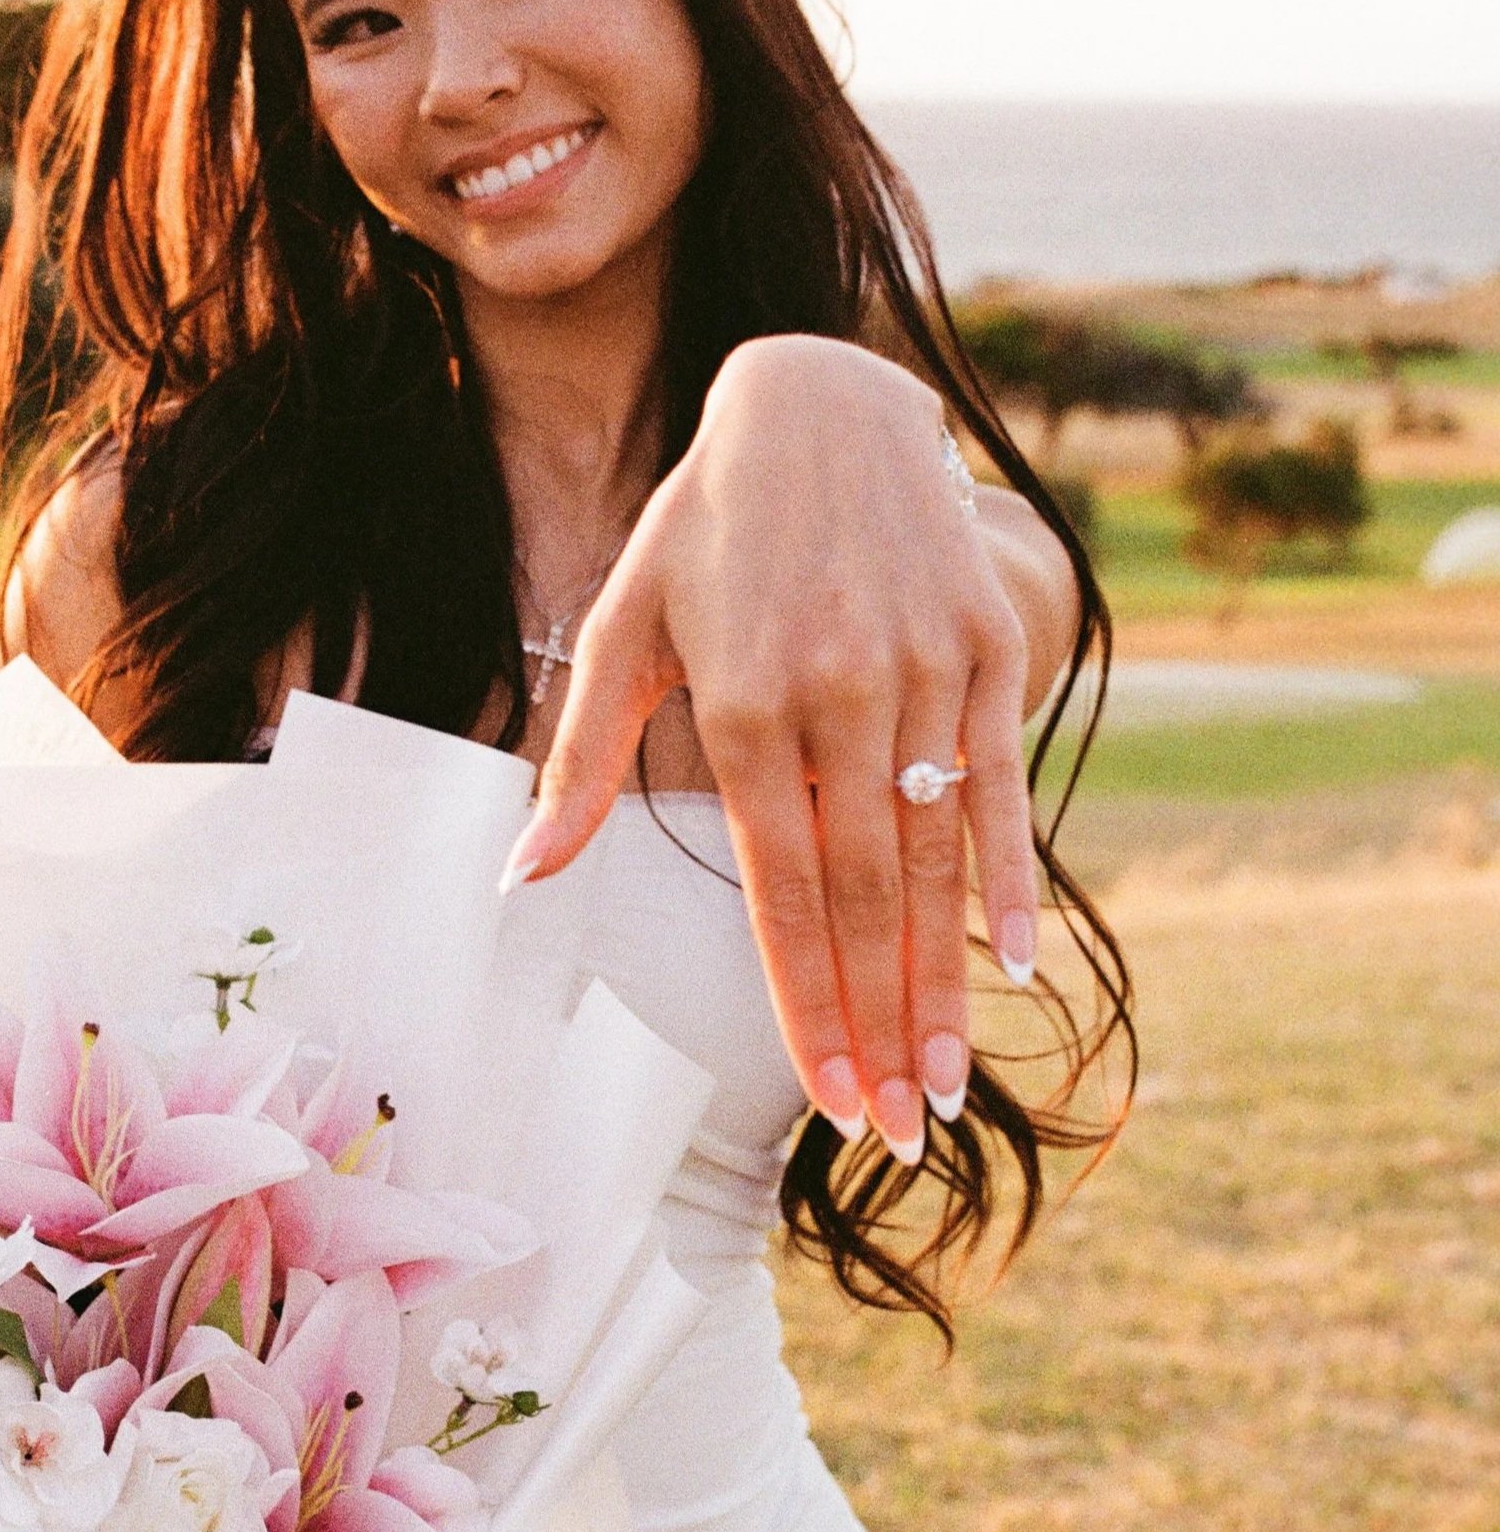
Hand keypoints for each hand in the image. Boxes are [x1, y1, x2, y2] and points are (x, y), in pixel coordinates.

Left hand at [501, 338, 1074, 1166]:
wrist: (823, 400)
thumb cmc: (707, 528)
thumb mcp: (625, 622)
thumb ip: (581, 758)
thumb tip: (518, 882)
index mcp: (741, 704)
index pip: (780, 891)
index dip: (806, 1003)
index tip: (825, 1101)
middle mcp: (836, 695)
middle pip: (864, 896)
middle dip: (880, 1026)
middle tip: (898, 1132)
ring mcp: (922, 670)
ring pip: (935, 855)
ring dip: (943, 981)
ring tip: (949, 1086)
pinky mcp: (983, 643)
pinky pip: (1001, 780)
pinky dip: (1008, 873)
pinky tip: (1014, 963)